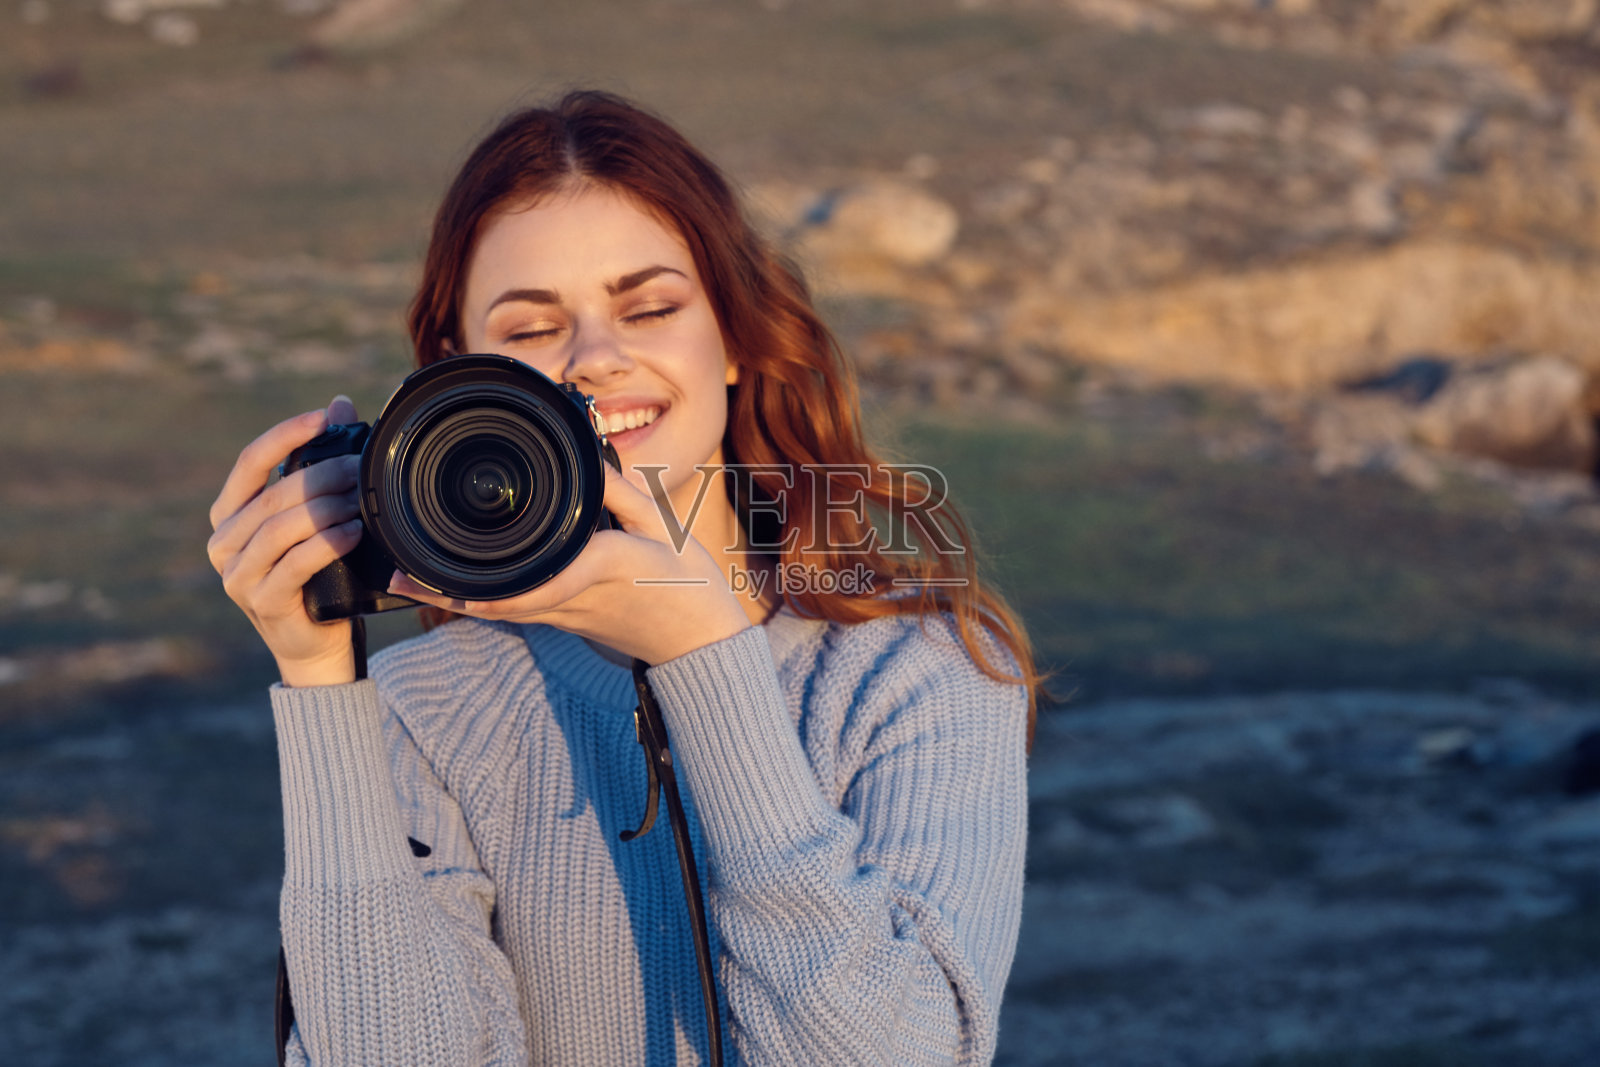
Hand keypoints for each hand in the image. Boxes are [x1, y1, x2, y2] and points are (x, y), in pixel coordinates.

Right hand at [207, 396, 364, 687]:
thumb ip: (320, 464)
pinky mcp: (261, 601)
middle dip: (322, 475)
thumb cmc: (319, 573)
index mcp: (230, 513)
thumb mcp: (317, 516)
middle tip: (362, 467)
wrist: (315, 643)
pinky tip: (354, 532)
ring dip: (326, 508)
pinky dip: (327, 544)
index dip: (286, 435)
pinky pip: (294, 565)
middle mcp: (224, 541)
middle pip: (273, 495)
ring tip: (362, 498)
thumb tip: (341, 404)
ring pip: (280, 529)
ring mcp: (236, 574)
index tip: (325, 417)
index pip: (250, 462)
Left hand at [390, 463, 751, 664]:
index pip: (540, 584)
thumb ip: (621, 493)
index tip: (450, 584)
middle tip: (396, 574)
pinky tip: (447, 586)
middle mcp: (573, 599)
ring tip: (403, 579)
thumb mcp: (662, 529)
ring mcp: (567, 615)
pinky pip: (513, 609)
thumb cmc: (687, 586)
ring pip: (498, 608)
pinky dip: (476, 598)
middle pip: (498, 600)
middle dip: (446, 590)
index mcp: (600, 570)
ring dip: (451, 596)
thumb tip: (586, 462)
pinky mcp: (566, 620)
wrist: (700, 642)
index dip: (491, 590)